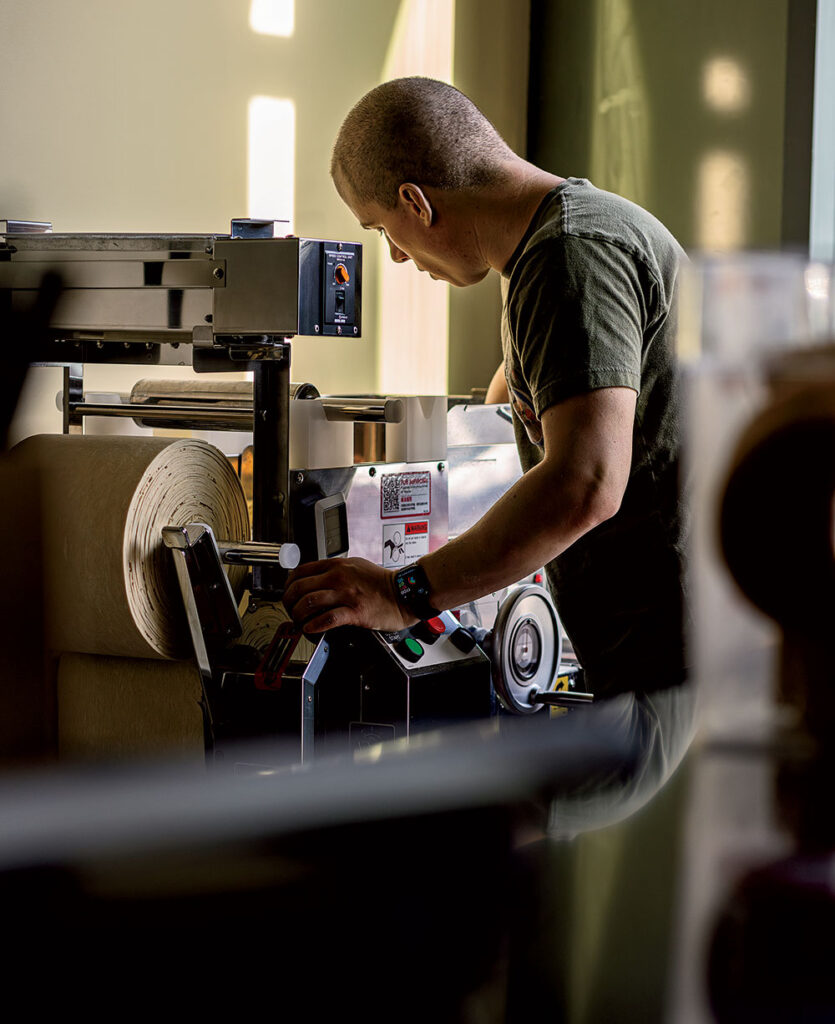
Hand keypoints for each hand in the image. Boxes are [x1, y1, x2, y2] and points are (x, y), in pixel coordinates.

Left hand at [283, 557, 417, 632]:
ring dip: (298, 615)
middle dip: (289, 602)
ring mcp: (347, 594)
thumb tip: (316, 579)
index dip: (288, 584)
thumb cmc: (383, 583)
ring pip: (309, 602)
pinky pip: (327, 618)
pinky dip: (314, 625)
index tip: (288, 593)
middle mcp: (339, 577)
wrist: (405, 593)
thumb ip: (335, 570)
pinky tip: (310, 629)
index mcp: (338, 565)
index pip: (301, 571)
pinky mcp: (356, 612)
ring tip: (299, 622)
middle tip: (290, 611)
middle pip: (300, 588)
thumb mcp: (356, 566)